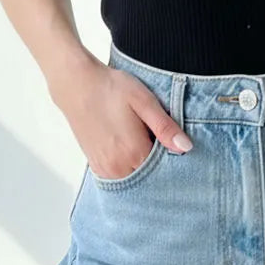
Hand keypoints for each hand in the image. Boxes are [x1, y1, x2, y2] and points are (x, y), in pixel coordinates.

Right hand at [52, 55, 192, 178]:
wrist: (78, 85)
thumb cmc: (112, 89)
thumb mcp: (144, 101)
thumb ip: (165, 127)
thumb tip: (186, 147)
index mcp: (133, 153)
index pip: (165, 169)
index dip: (172, 156)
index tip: (174, 142)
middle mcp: (118, 169)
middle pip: (150, 177)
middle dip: (159, 163)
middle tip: (157, 137)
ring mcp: (105, 170)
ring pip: (135, 178)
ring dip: (143, 165)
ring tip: (142, 138)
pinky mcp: (96, 166)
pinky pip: (120, 176)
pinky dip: (129, 166)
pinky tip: (130, 145)